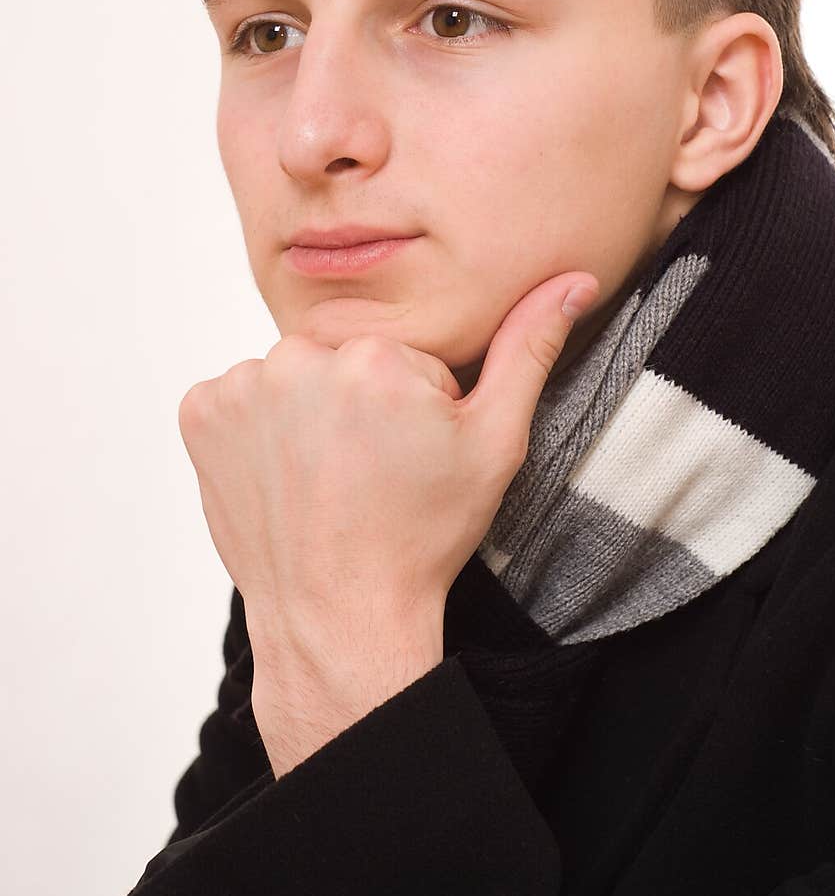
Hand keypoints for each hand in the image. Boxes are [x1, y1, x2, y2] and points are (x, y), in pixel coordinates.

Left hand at [177, 271, 598, 772]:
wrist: (339, 616)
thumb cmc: (421, 536)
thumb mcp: (494, 444)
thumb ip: (529, 348)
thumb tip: (575, 279)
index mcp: (376, 356)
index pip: (403, 355)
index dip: (415, 405)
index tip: (408, 456)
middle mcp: (298, 358)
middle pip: (345, 358)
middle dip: (360, 400)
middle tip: (370, 470)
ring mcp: (240, 387)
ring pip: (293, 376)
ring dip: (307, 411)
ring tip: (326, 477)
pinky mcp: (199, 414)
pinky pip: (240, 397)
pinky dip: (257, 428)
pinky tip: (283, 474)